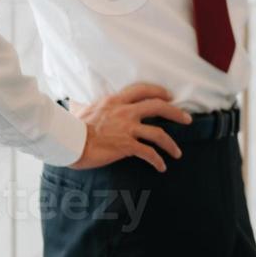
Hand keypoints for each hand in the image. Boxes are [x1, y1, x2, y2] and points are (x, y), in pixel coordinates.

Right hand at [68, 82, 193, 172]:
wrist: (68, 141)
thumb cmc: (70, 126)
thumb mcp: (80, 108)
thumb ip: (84, 104)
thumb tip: (74, 103)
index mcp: (115, 101)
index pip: (142, 89)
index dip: (158, 92)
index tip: (169, 96)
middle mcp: (125, 112)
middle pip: (158, 107)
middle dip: (176, 113)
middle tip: (187, 119)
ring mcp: (127, 129)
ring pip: (158, 133)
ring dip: (171, 144)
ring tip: (178, 153)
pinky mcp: (126, 146)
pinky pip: (148, 153)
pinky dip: (157, 160)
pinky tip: (162, 167)